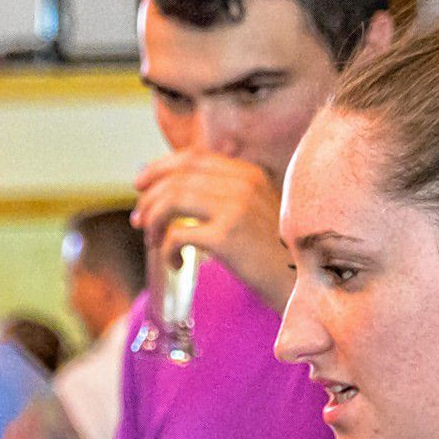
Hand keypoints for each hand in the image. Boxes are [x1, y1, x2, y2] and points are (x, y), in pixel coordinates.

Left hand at [132, 149, 292, 310]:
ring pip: (173, 200)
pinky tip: (175, 263)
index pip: (193, 157)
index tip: (139, 185)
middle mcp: (243, 183)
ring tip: (152, 241)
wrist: (300, 282)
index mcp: (248, 173)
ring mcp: (236, 208)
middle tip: (138, 221)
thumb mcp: (253, 212)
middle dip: (149, 197)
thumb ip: (223, 196)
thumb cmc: (272, 253)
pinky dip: (166, 249)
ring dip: (153, 221)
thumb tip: (173, 192)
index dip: (159, 168)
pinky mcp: (227, 237)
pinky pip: (177, 235)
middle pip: (178, 177)